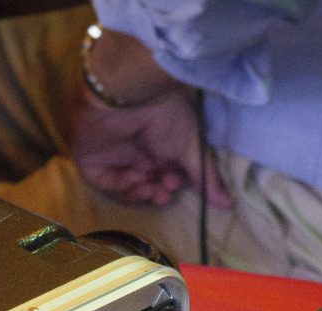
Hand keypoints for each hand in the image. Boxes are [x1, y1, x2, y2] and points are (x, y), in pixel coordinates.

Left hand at [72, 85, 232, 209]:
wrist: (131, 93)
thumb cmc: (165, 113)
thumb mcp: (191, 147)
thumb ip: (206, 178)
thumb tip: (229, 206)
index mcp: (157, 145)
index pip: (164, 175)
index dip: (171, 185)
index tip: (177, 184)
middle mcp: (135, 151)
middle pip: (146, 184)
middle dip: (158, 192)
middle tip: (165, 189)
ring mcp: (112, 155)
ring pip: (126, 188)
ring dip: (141, 193)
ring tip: (151, 187)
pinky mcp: (91, 159)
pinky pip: (105, 184)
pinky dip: (121, 188)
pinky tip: (135, 180)